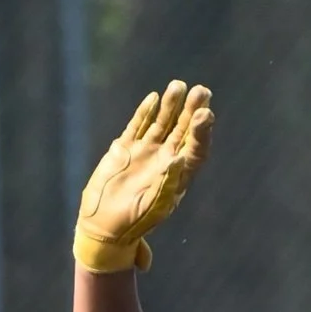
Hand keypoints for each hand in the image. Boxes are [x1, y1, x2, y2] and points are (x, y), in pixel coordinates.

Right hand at [74, 81, 213, 273]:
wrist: (104, 226)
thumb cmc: (134, 222)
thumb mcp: (153, 207)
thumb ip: (166, 183)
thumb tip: (178, 159)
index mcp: (178, 175)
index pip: (196, 149)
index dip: (202, 131)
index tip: (205, 114)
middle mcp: (165, 160)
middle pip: (183, 130)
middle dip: (191, 110)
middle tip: (201, 91)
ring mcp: (145, 152)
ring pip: (162, 124)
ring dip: (171, 106)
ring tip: (178, 85)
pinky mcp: (125, 150)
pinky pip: (138, 127)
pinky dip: (145, 113)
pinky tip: (154, 98)